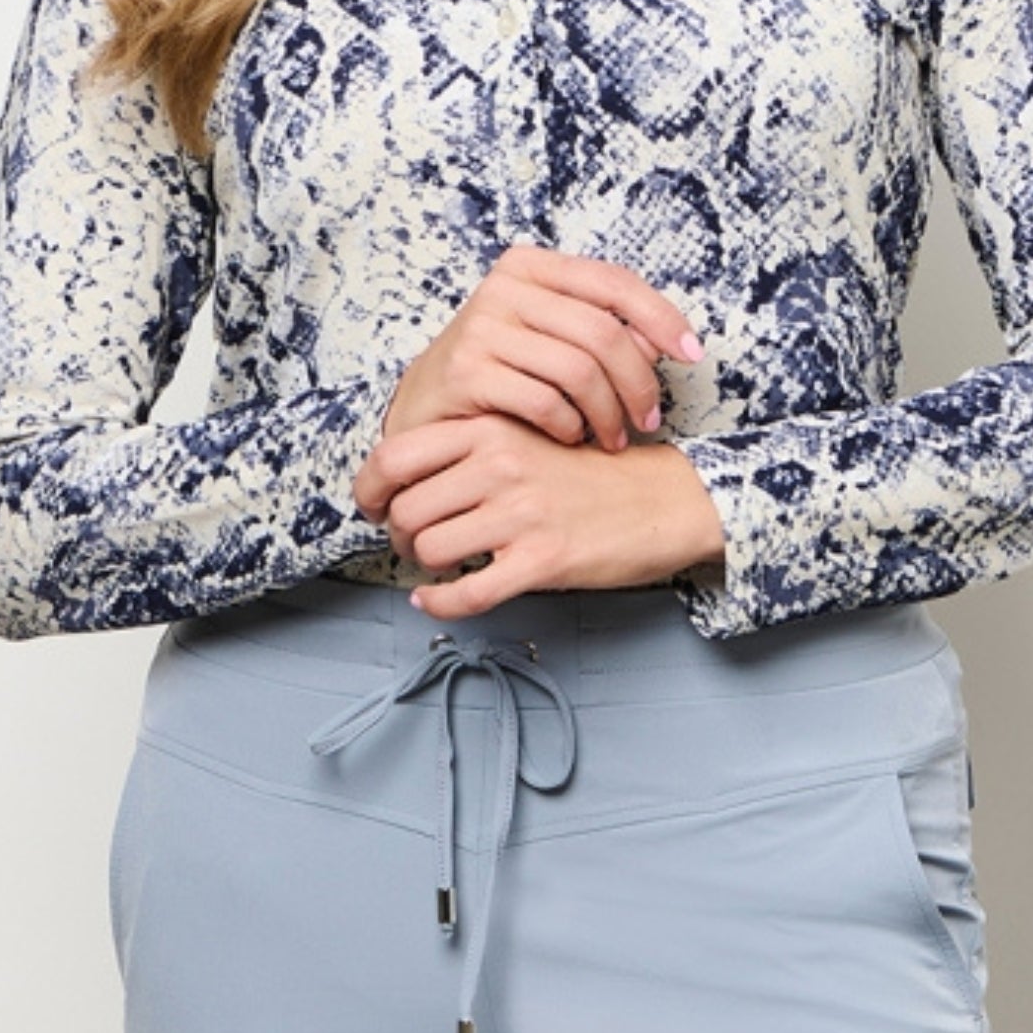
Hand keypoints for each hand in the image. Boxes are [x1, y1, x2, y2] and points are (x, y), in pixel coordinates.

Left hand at [354, 414, 727, 616]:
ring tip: (438, 567)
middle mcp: (501, 466)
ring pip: (431, 549)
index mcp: (491, 429)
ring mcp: (521, 514)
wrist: (664, 500)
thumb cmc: (590, 475)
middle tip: (414, 543)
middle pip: (406, 510)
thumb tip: (405, 482)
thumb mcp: (528, 437)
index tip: (370, 506)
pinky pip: (467, 593)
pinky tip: (434, 599)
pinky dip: (439, 603)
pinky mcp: (542, 560)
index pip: (396, 455)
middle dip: (400, 535)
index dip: (369, 487)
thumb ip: (472, 449)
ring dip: (424, 567)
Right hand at [384, 249, 703, 453]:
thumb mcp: (551, 342)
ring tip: (612, 438)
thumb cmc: (499, 376)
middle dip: (637, 382)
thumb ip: (602, 334)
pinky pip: (546, 402)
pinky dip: (570, 427)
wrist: (424, 410)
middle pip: (603, 332)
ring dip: (607, 413)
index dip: (662, 317)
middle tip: (647, 419)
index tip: (693, 354)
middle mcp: (503, 288)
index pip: (614, 282)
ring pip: (579, 370)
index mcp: (531, 267)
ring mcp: (482, 328)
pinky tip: (570, 438)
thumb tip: (665, 343)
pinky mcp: (468, 372)